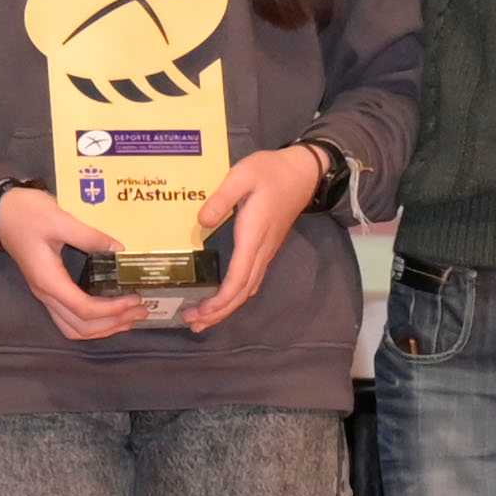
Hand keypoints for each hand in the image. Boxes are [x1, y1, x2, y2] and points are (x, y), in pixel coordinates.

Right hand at [0, 185, 149, 344]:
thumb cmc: (27, 213)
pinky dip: (93, 322)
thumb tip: (119, 249)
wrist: (3, 212)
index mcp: (49, 280)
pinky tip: (111, 313)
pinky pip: (71, 319)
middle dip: (113, 323)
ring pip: (74, 328)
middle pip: (81, 327)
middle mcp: (46, 294)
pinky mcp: (50, 290)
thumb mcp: (59, 218)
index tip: (135, 299)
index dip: (112, 309)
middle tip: (142, 311)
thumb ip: (89, 236)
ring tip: (129, 318)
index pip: (84, 309)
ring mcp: (46, 295)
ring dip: (103, 329)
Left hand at [174, 146, 333, 333]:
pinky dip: (235, 296)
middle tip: (192, 323)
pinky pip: (251, 281)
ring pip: (247, 290)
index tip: (202, 311)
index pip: (239, 277)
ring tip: (202, 319)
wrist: (302, 172)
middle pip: (242, 292)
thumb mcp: (242, 175)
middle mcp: (261, 251)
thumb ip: (222, 198)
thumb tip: (202, 222)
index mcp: (253, 235)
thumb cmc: (270, 171)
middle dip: (218, 312)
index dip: (221, 299)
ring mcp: (266, 252)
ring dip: (226, 308)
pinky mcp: (266, 249)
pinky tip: (222, 300)